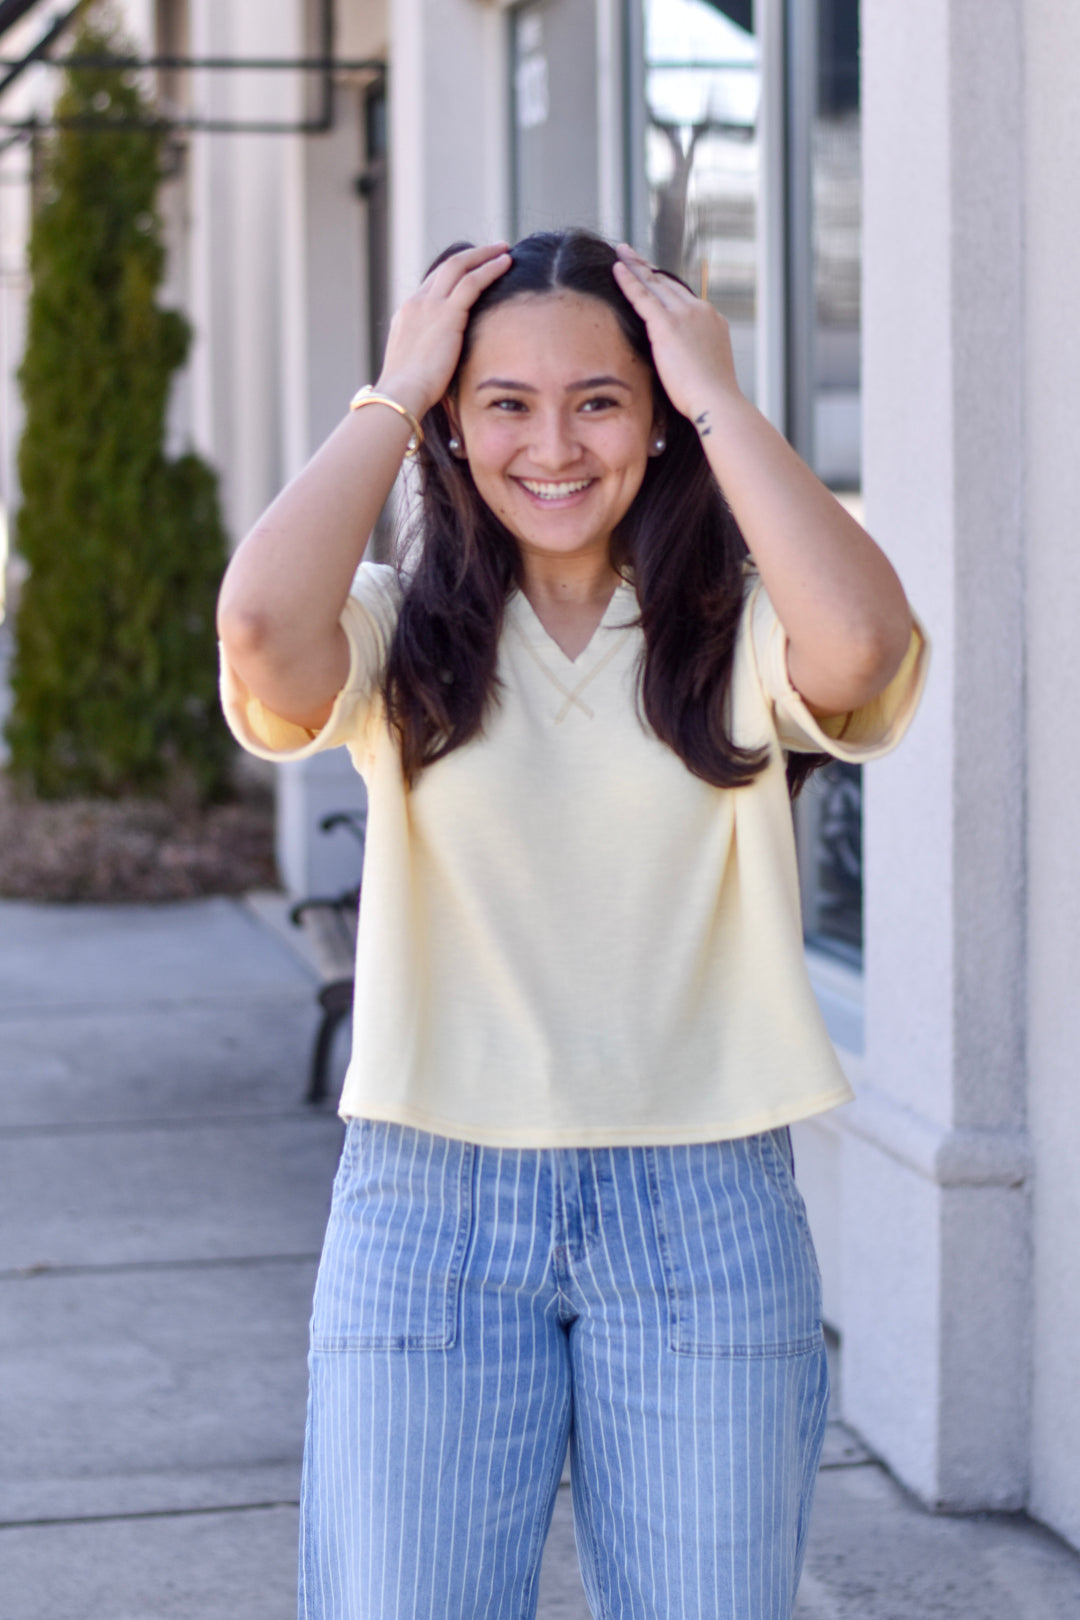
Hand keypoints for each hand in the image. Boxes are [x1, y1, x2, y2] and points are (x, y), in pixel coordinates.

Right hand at [376, 243, 511, 420]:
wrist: (401, 394)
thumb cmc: (407, 393)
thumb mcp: (412, 367)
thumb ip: (425, 356)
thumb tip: (437, 365)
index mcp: (406, 315)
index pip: (432, 284)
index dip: (453, 273)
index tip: (471, 269)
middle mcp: (416, 303)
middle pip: (445, 268)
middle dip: (471, 255)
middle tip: (492, 249)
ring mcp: (430, 305)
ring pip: (459, 266)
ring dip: (483, 255)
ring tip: (504, 249)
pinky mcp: (447, 314)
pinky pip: (473, 281)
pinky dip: (490, 268)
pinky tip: (507, 262)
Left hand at [612, 244, 743, 428]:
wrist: (716, 401)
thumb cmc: (711, 397)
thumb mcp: (707, 369)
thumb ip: (695, 357)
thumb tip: (685, 365)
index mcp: (713, 321)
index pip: (684, 297)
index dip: (666, 285)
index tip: (654, 276)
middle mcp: (700, 310)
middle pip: (670, 284)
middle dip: (649, 269)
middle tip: (633, 256)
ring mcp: (685, 315)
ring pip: (655, 283)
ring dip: (637, 266)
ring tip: (622, 253)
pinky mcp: (667, 324)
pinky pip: (642, 296)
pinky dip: (628, 280)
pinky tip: (616, 269)